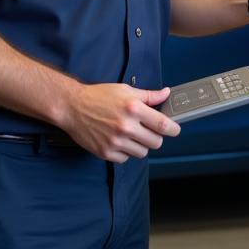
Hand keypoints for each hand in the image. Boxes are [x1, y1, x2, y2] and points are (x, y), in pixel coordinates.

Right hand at [62, 83, 180, 162]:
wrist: (73, 107)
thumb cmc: (99, 96)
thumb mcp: (126, 90)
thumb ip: (149, 95)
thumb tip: (166, 94)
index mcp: (133, 108)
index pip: (162, 124)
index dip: (173, 129)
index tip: (175, 130)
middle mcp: (125, 126)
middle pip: (155, 142)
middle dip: (156, 137)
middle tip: (149, 131)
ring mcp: (115, 141)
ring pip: (142, 152)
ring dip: (141, 145)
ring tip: (133, 135)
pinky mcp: (105, 152)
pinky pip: (125, 159)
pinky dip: (126, 152)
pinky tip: (120, 141)